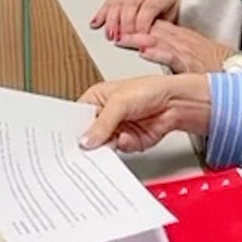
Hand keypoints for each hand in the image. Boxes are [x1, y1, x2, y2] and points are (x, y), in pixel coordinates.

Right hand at [78, 73, 210, 152]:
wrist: (175, 102)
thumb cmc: (149, 90)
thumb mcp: (120, 102)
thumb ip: (102, 122)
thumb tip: (86, 139)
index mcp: (96, 100)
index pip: (77, 117)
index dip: (71, 129)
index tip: (66, 141)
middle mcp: (104, 116)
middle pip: (88, 135)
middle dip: (88, 142)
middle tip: (83, 149)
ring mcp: (116, 130)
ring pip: (102, 146)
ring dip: (105, 147)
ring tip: (106, 144)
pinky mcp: (128, 142)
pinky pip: (119, 151)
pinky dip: (123, 147)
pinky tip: (127, 139)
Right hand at [90, 0, 180, 43]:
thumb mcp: (174, 5)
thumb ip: (166, 22)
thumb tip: (161, 40)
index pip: (148, 11)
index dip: (143, 25)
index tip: (141, 39)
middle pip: (129, 8)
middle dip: (125, 26)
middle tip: (123, 40)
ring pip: (116, 5)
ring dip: (111, 21)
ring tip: (110, 35)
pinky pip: (106, 2)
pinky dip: (100, 14)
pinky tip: (96, 23)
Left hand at [120, 20, 232, 73]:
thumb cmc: (222, 66)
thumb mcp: (197, 55)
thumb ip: (177, 53)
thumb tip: (159, 54)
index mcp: (183, 39)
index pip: (155, 27)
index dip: (136, 25)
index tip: (120, 25)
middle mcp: (182, 42)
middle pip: (152, 30)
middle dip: (131, 29)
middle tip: (112, 29)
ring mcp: (186, 51)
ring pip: (158, 40)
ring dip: (138, 39)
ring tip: (120, 38)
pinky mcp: (191, 64)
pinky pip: (172, 57)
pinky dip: (158, 53)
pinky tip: (145, 52)